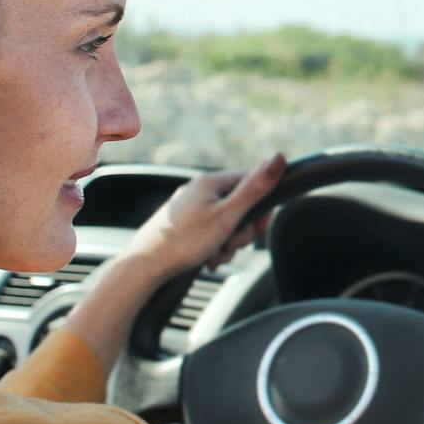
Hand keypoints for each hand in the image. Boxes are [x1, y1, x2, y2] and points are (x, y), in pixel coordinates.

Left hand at [127, 154, 286, 276]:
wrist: (144, 266)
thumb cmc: (184, 242)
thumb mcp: (227, 216)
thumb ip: (254, 189)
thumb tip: (279, 158)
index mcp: (210, 182)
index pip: (250, 181)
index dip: (261, 204)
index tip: (260, 226)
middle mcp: (198, 189)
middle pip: (238, 204)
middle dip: (242, 229)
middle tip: (233, 245)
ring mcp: (188, 207)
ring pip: (225, 221)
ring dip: (228, 242)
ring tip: (216, 256)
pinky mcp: (181, 224)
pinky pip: (209, 231)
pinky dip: (213, 246)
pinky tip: (207, 259)